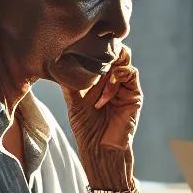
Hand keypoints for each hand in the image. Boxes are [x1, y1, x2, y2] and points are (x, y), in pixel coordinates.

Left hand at [65, 45, 140, 190]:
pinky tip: (108, 88)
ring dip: (111, 65)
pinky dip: (119, 76)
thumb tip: (58, 62)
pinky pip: (131, 74)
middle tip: (96, 52)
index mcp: (99, 81)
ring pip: (125, 60)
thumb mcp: (73, 102)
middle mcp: (113, 81)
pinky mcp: (134, 94)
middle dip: (107, 50)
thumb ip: (69, 83)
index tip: (85, 44)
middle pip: (116, 53)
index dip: (97, 48)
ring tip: (100, 78)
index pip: (101, 56)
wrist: (100, 148)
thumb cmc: (86, 129)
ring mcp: (125, 87)